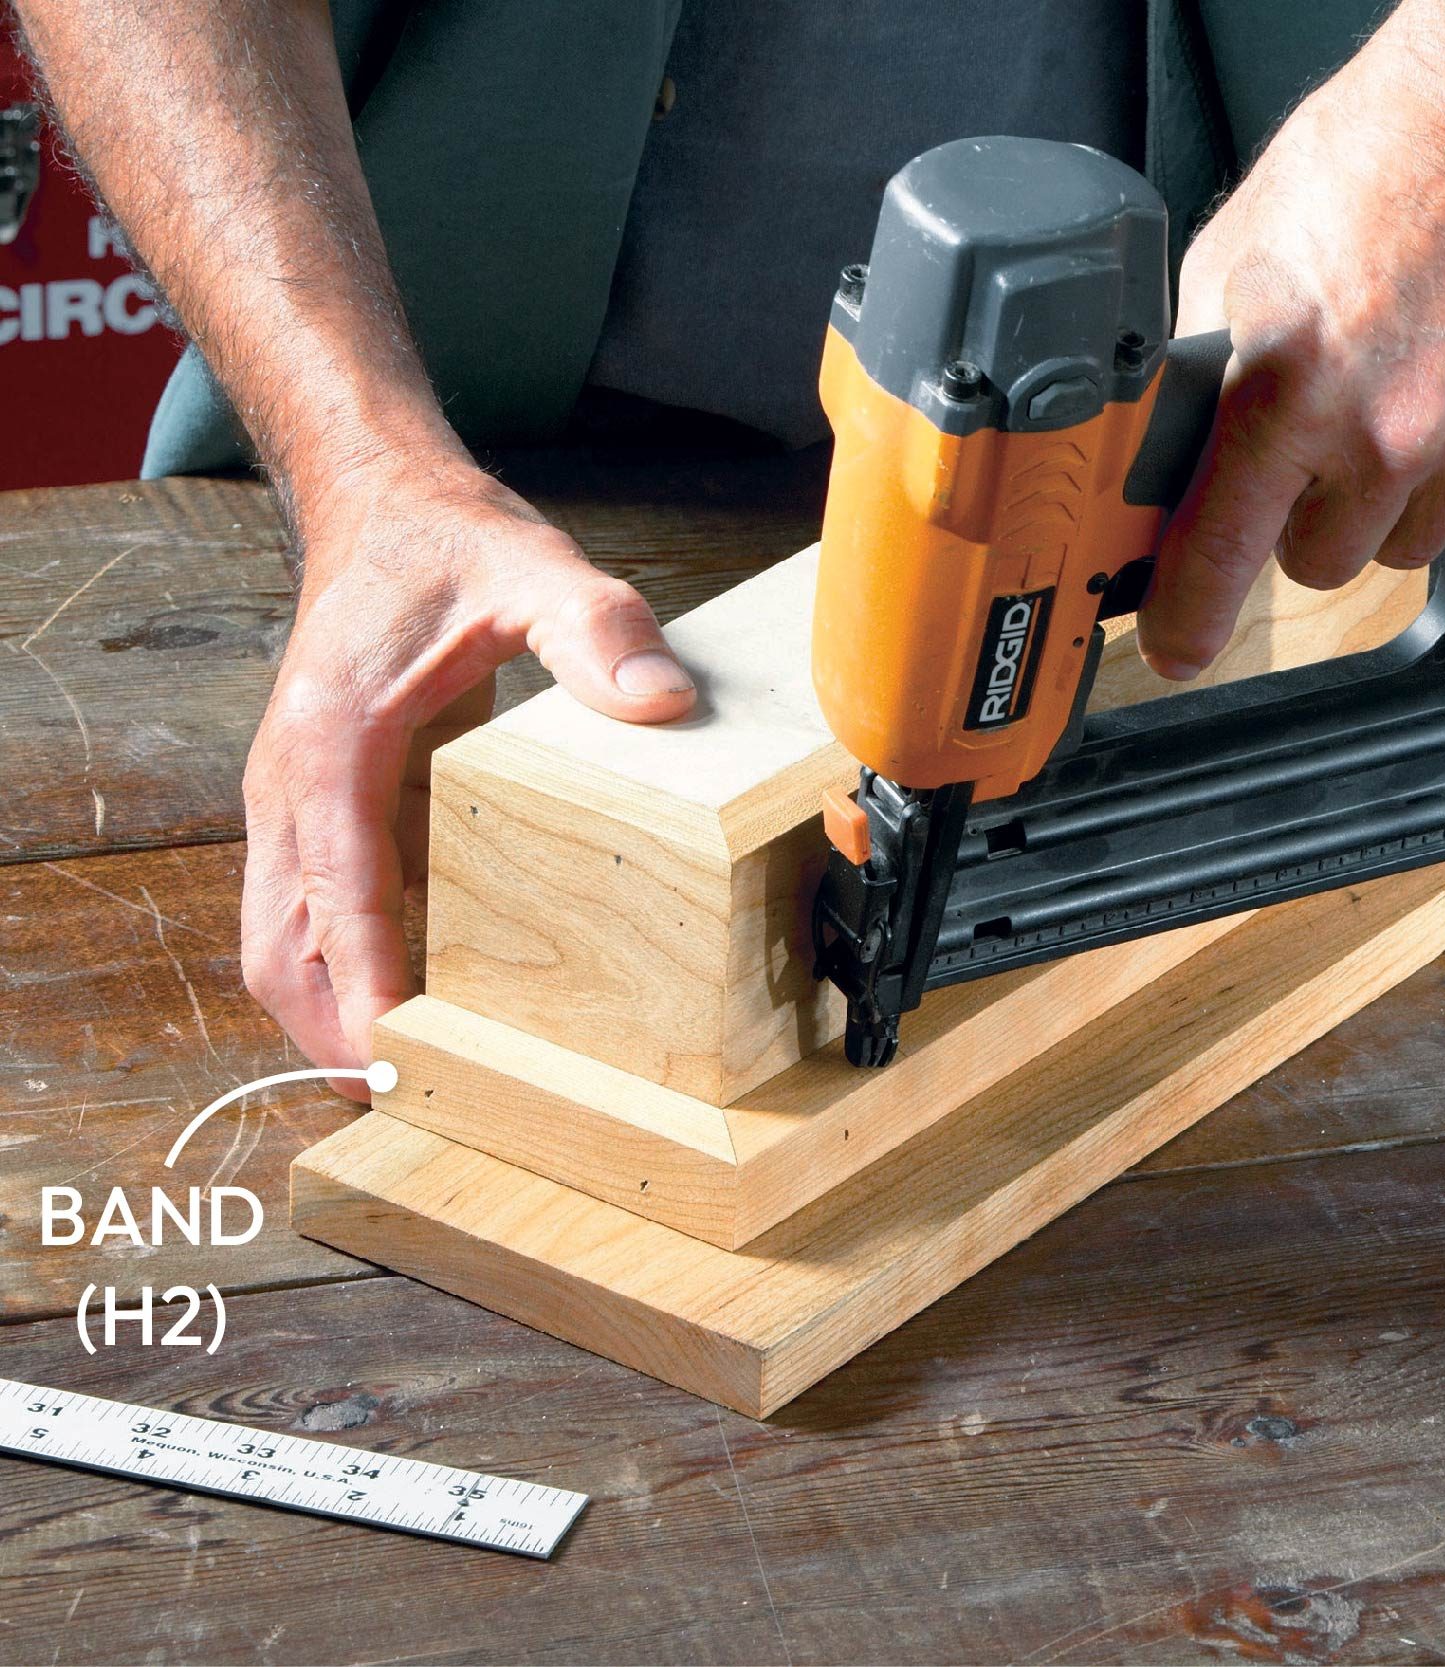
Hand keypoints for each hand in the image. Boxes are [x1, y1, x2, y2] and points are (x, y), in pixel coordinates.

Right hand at [242, 454, 695, 1097]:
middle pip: (282, 948)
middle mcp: (291, 786)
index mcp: (330, 743)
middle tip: (411, 1103)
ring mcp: (296, 805)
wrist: (384, 504)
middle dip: (332, 1034)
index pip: (336, 892)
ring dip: (334, 1017)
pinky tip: (419, 1012)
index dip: (364, 983)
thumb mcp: (534, 570)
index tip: (398, 1057)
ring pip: (286, 943)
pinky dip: (350, 976)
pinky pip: (317, 917)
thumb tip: (659, 703)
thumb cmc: (446, 544)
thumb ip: (598, 629)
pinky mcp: (322, 812)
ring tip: (414, 1086)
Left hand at [1135, 0, 1444, 680]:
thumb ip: (1200, 377)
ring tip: (1390, 398)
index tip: (1177, 650)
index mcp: (1294, 385)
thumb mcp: (1236, 256)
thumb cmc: (1377, 158)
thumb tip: (1160, 456)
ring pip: (1407, 545)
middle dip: (1305, 518)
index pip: (1225, 549)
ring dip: (1387, 500)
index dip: (1190, 615)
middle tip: (1311, 442)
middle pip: (1321, 564)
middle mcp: (1392, 429)